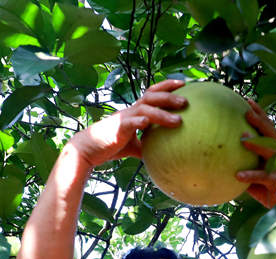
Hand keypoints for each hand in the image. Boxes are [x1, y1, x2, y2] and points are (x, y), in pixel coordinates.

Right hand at [68, 79, 186, 167]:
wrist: (88, 149)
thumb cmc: (111, 146)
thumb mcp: (134, 146)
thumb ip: (148, 146)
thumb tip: (165, 156)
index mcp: (135, 111)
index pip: (152, 93)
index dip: (167, 86)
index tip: (184, 84)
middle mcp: (131, 110)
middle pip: (152, 96)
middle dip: (169, 96)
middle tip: (186, 101)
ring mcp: (124, 118)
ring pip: (145, 109)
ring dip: (162, 113)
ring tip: (178, 121)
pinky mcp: (118, 128)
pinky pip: (130, 123)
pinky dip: (139, 122)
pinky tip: (148, 123)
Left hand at [236, 99, 275, 208]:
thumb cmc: (267, 188)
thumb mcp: (254, 172)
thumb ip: (243, 162)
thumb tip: (218, 152)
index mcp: (274, 151)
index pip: (267, 129)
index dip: (260, 114)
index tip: (248, 101)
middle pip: (271, 134)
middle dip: (260, 121)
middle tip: (246, 113)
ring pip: (270, 152)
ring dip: (257, 144)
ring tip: (243, 139)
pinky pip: (262, 178)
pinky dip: (250, 176)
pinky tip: (238, 175)